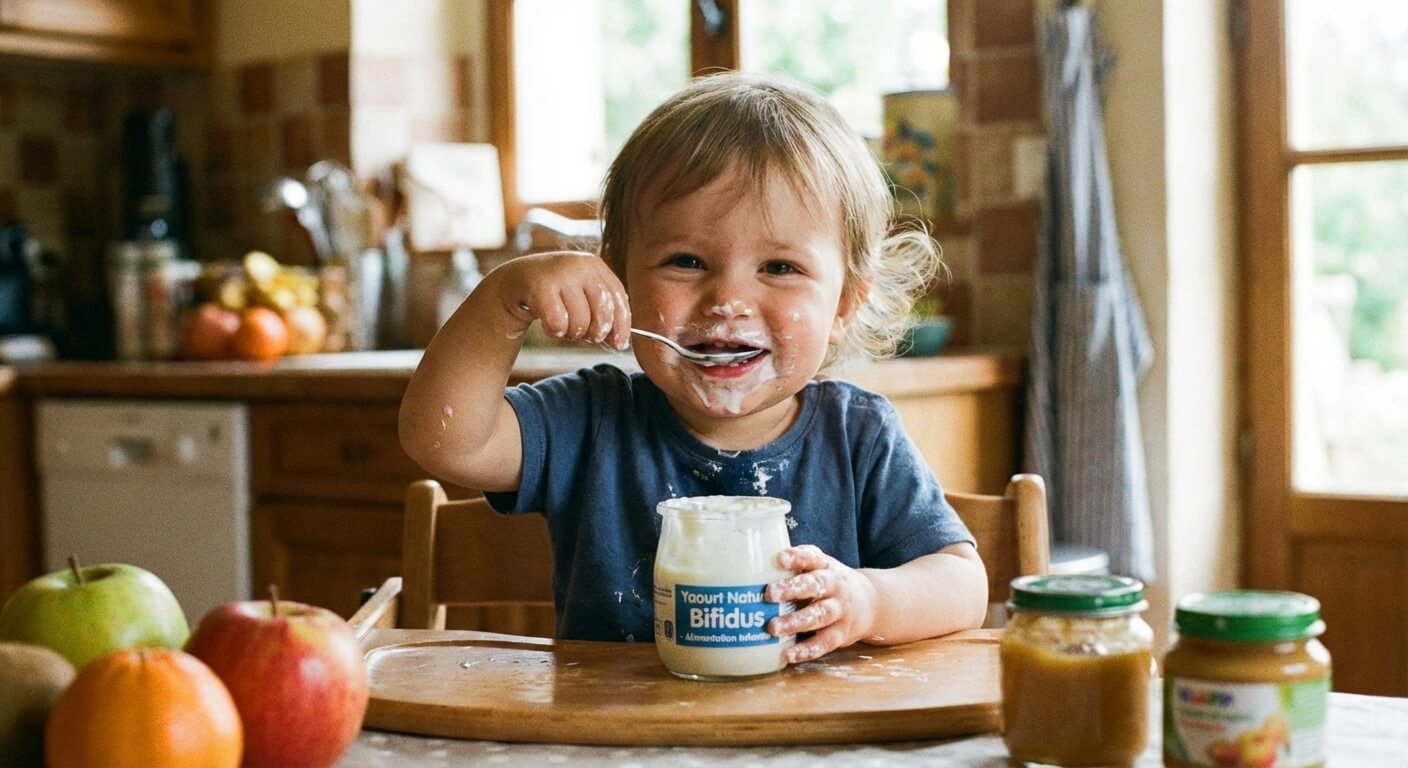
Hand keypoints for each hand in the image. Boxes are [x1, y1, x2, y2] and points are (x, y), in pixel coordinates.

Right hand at [495, 251, 630, 348]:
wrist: (515, 281)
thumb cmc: (556, 293)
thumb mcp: (581, 294)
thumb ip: (602, 312)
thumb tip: (620, 342)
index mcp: (595, 265)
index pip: (618, 298)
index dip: (621, 325)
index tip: (619, 344)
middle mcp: (579, 265)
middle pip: (602, 313)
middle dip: (596, 333)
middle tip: (585, 336)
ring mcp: (559, 274)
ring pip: (580, 322)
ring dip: (571, 333)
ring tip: (562, 325)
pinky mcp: (539, 287)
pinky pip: (558, 325)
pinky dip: (554, 332)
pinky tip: (547, 323)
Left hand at [764, 545, 878, 663]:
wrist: (871, 603)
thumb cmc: (829, 582)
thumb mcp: (819, 566)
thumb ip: (795, 564)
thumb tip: (752, 562)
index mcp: (826, 566)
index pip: (812, 558)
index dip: (797, 557)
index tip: (779, 558)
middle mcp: (835, 586)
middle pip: (816, 585)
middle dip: (792, 589)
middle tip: (769, 594)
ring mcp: (840, 611)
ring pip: (820, 615)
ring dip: (795, 622)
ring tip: (773, 628)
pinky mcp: (842, 634)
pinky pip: (825, 643)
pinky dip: (807, 650)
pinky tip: (789, 654)